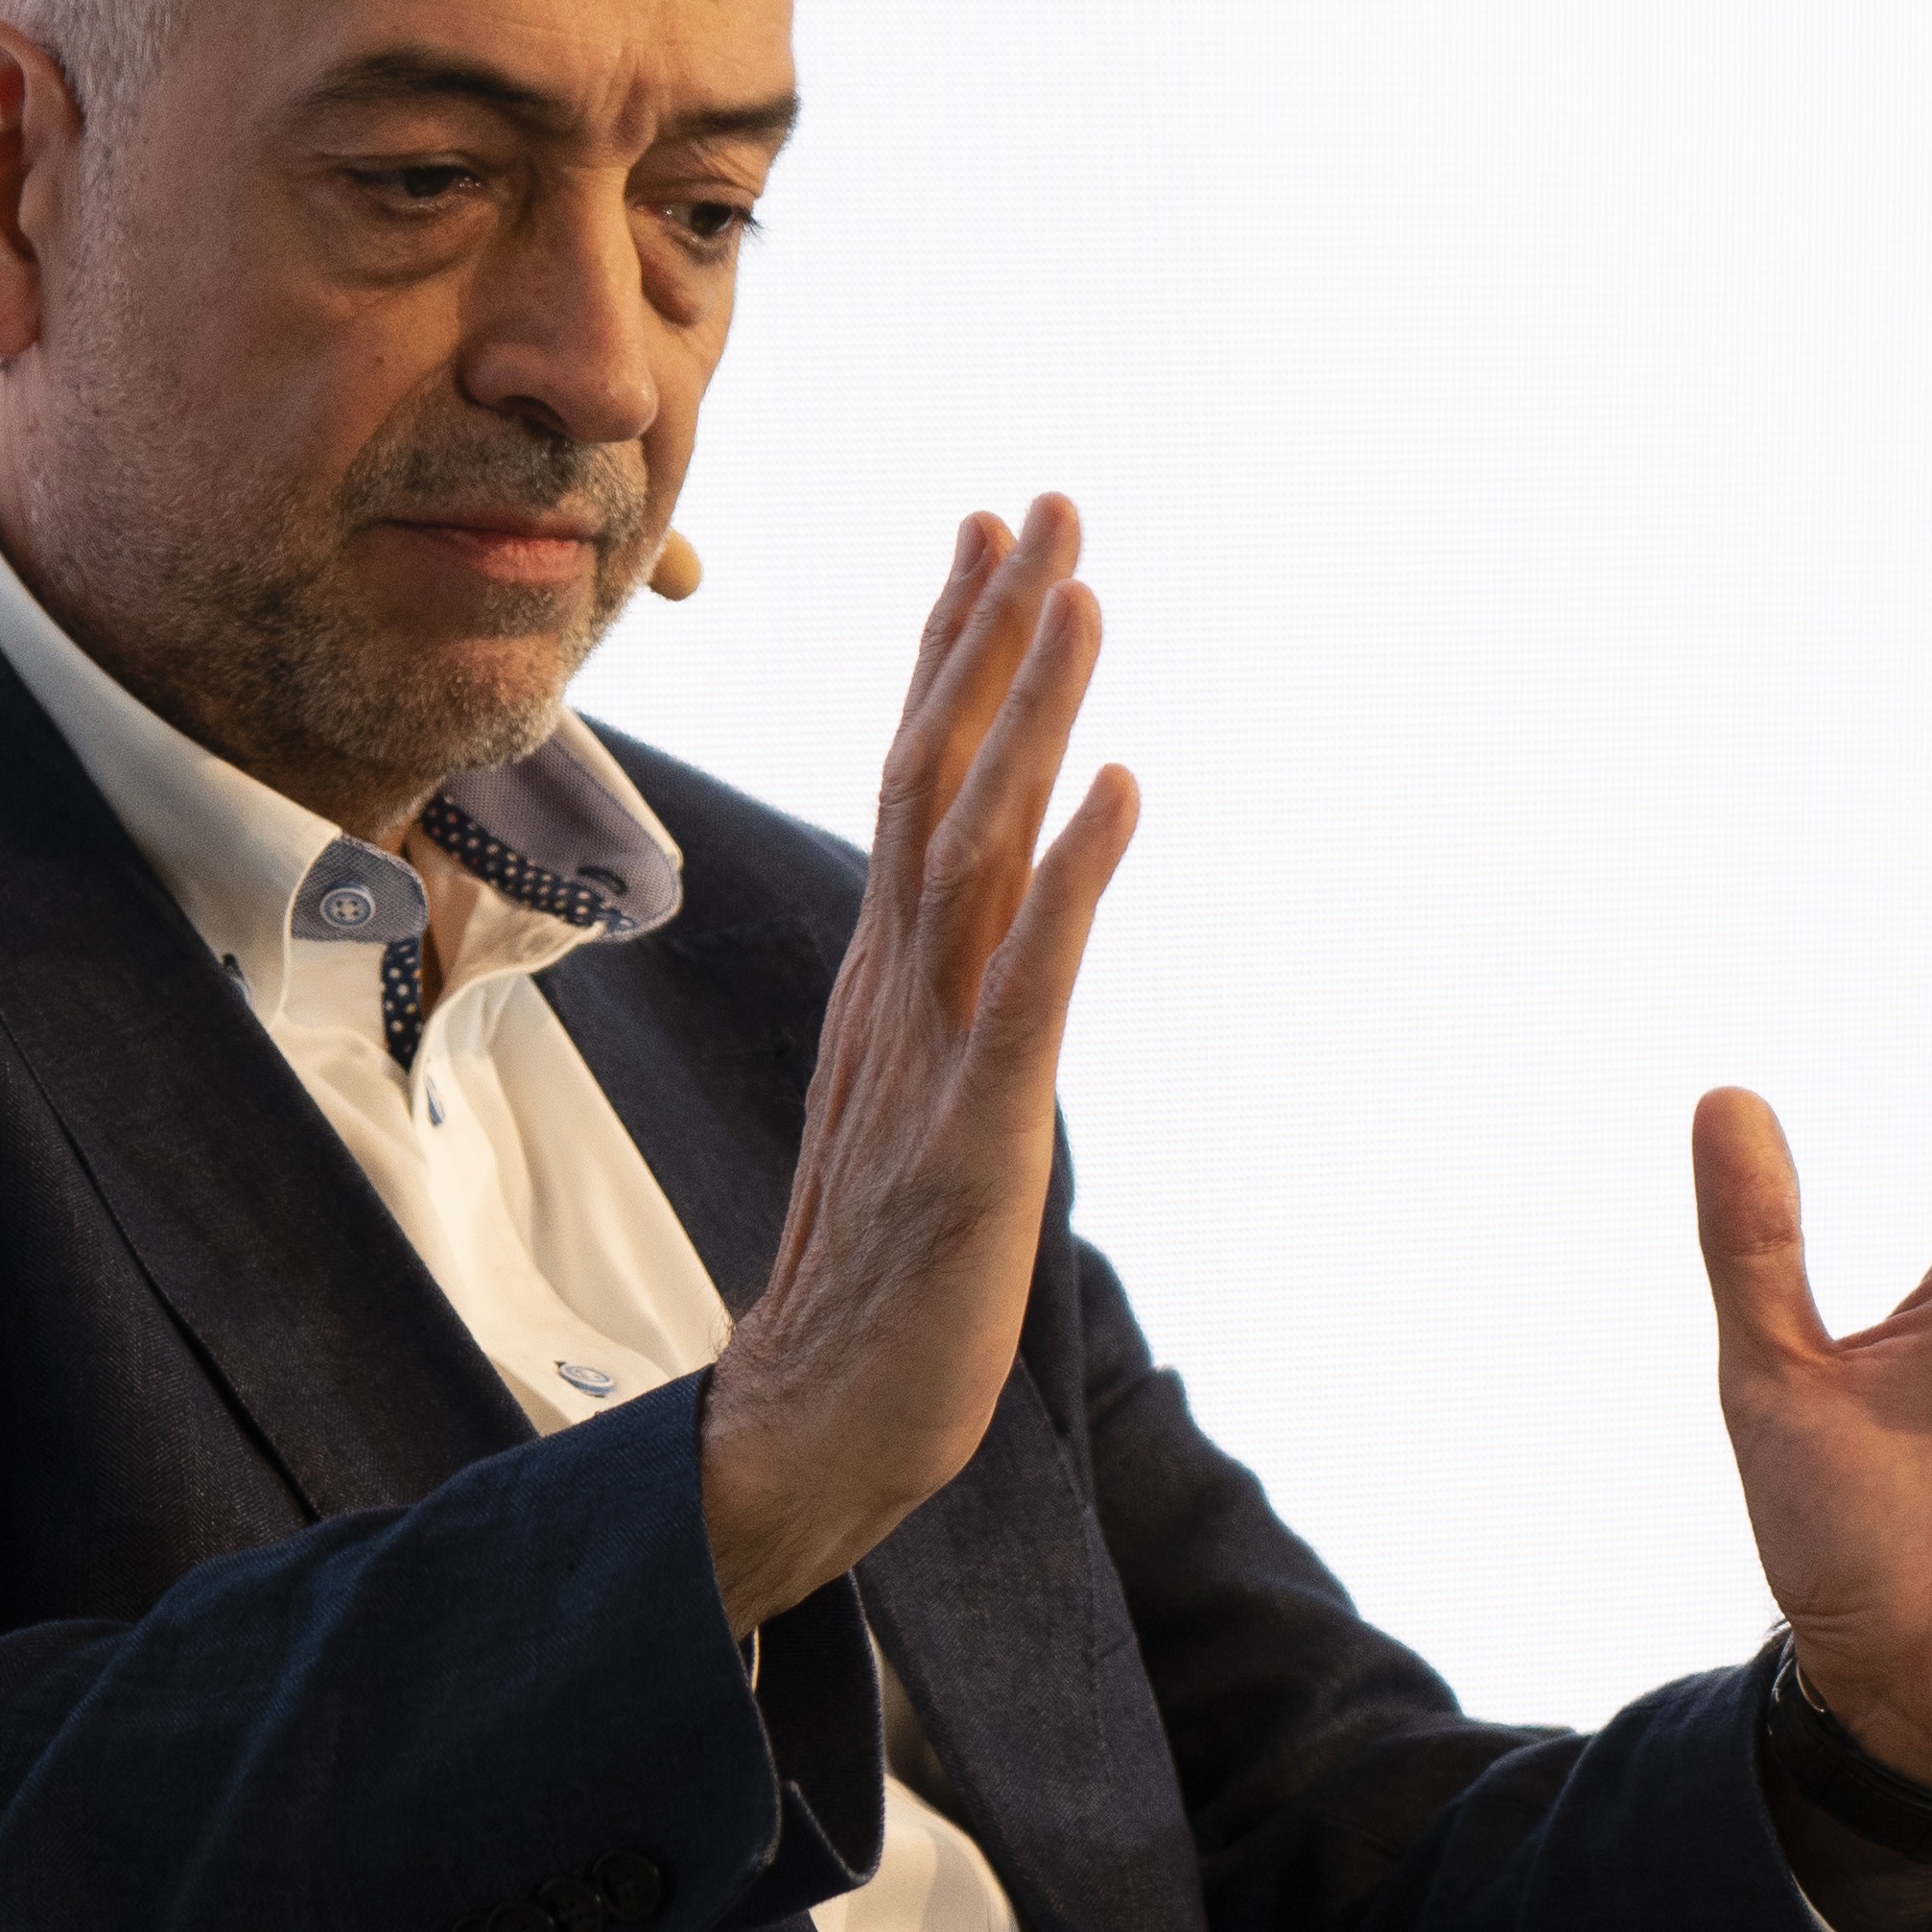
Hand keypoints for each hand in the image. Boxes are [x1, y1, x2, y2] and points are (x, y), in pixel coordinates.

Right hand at [701, 504, 1138, 1631]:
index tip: (989, 535)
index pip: (919, 781)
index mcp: (887, 981)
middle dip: (994, 633)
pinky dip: (1074, 881)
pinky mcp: (974, 1133)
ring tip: (1080, 592)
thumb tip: (981, 932)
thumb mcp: (914, 1110)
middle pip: (942, 775)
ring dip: (1030, 713)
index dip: (955, 654)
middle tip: (1043, 502)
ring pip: (978, 846)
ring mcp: (930, 1055)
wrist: (810, 1429)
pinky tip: (1120, 789)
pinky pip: (1029, 985)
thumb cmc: (874, 1286)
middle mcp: (899, 990)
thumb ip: (940, 1016)